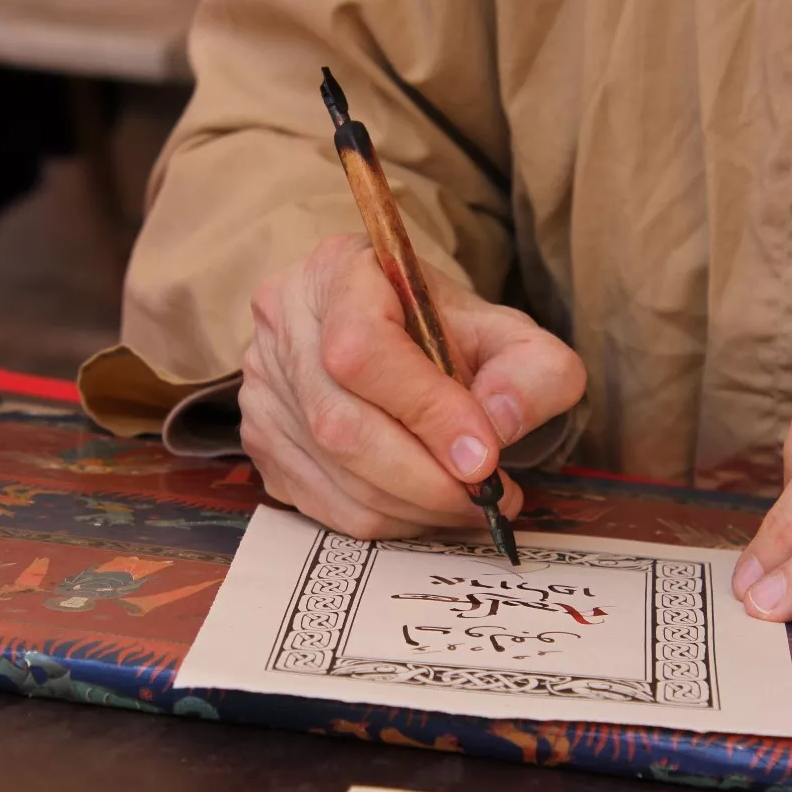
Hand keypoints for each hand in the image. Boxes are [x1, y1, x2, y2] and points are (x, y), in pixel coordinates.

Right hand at [240, 234, 586, 539]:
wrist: (404, 338)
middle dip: (425, 477)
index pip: (363, 348)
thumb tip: (499, 426)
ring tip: (467, 504)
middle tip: (487, 496)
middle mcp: (283, 323)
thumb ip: (530, 373)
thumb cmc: (451, 334)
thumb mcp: (512, 335)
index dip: (425, 411)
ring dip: (411, 505)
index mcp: (338, 273)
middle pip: (340, 422)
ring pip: (332, 470)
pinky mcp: (260, 442)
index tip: (483, 458)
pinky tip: (425, 506)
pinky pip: (320, 503)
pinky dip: (385, 519)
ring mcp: (262, 385)